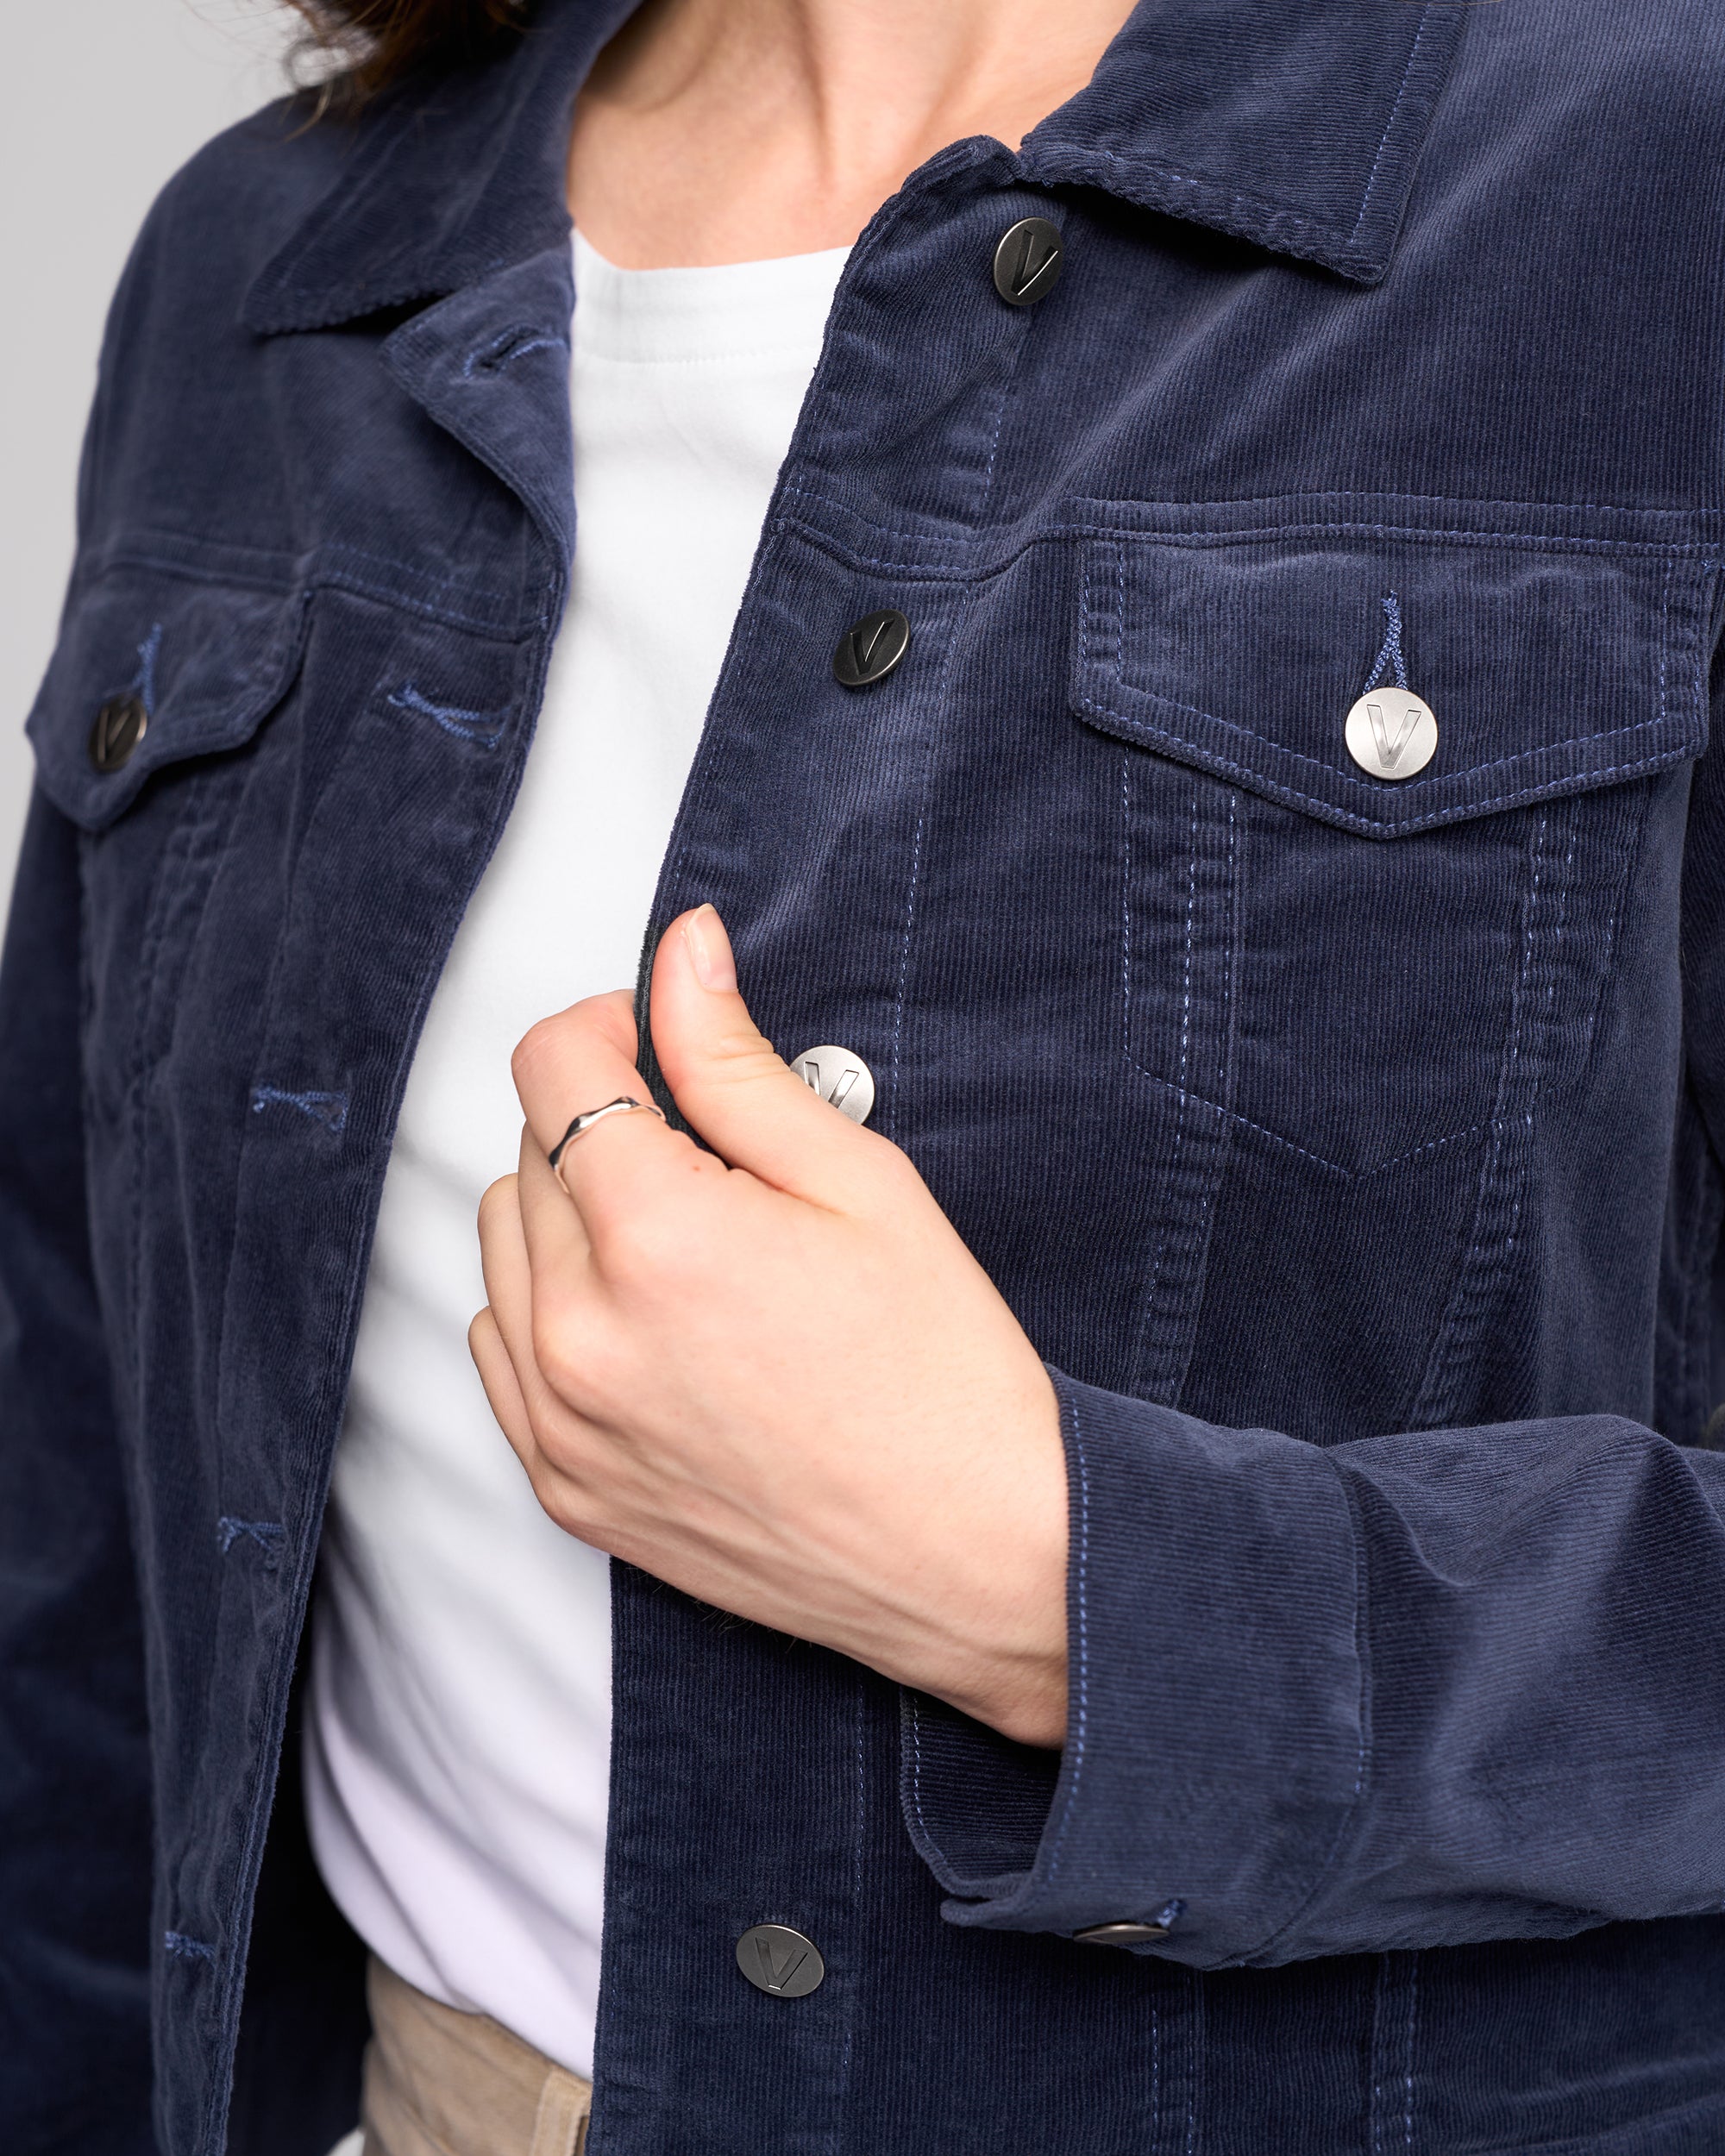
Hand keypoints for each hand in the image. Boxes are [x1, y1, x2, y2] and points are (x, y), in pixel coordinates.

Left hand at [469, 904, 1068, 1747]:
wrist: (978, 1551)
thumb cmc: (941, 1370)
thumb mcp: (857, 1180)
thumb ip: (736, 1061)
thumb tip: (681, 953)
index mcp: (654, 1238)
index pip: (550, 1063)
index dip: (613, 1027)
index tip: (665, 1048)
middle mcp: (578, 1334)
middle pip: (526, 1149)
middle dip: (605, 1125)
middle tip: (716, 1163)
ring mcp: (560, 1423)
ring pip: (501, 1247)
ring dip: (570, 1216)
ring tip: (687, 1246)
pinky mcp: (563, 1488)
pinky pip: (500, 1351)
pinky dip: (553, 1312)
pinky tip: (651, 1323)